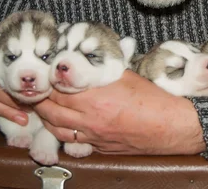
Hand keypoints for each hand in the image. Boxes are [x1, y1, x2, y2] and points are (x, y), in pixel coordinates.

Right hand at [0, 28, 28, 125]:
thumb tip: (51, 50)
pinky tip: (9, 116)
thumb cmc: (5, 38)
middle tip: (27, 116)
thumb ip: (26, 44)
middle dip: (9, 105)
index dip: (12, 90)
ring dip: (4, 112)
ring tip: (22, 120)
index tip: (31, 98)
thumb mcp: (13, 36)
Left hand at [33, 70, 205, 154]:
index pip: (57, 90)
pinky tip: (62, 125)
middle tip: (35, 91)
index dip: (47, 82)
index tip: (43, 75)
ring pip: (57, 130)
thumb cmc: (153, 99)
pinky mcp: (100, 148)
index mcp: (95, 99)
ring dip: (46, 118)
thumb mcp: (126, 75)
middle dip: (39, 100)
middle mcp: (90, 120)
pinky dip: (63, 132)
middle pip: (51, 111)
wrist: (171, 126)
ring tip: (43, 108)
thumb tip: (87, 60)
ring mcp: (93, 137)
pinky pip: (73, 141)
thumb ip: (102, 70)